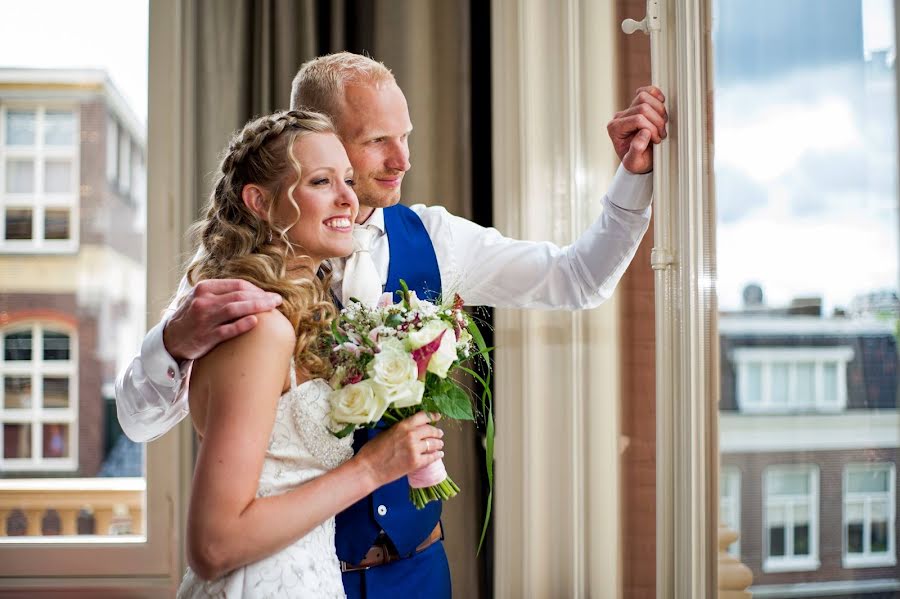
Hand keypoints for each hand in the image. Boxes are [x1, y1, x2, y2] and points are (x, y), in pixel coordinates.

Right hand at [163, 279, 282, 360]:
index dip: (257, 289)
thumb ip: (222, 293)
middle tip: (278, 300)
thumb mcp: (202, 298)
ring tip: (273, 308)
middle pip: (239, 295)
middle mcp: (203, 301)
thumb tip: (254, 292)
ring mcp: (204, 319)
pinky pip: (227, 330)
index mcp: (204, 288)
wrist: (170, 339)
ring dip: (257, 307)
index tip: (269, 295)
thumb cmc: (192, 317)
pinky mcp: (205, 337)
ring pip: (234, 309)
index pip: (238, 285)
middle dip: (262, 297)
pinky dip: (241, 325)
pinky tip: (255, 321)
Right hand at [355, 412, 444, 487]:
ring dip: (438, 444)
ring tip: (440, 444)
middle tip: (439, 434)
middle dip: (437, 432)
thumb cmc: (371, 451)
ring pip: (433, 444)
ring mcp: (415, 449)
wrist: (368, 469)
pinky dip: (437, 455)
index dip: (432, 416)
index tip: (437, 417)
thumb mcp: (385, 433)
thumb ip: (400, 429)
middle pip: (431, 431)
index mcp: (403, 425)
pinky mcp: (416, 463)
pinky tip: (439, 454)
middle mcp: (412, 435)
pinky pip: (431, 457)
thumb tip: (409, 429)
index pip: (423, 417)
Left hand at [607, 85, 667, 173]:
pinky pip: (645, 91)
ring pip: (644, 97)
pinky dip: (655, 94)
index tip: (657, 140)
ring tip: (661, 125)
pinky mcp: (637, 105)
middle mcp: (619, 117)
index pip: (637, 119)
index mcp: (615, 129)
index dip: (652, 129)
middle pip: (643, 107)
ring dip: (659, 111)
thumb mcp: (634, 163)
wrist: (639, 159)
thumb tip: (644, 133)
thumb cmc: (636, 162)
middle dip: (657, 121)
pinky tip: (661, 104)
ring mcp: (628, 110)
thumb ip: (636, 151)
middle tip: (661, 135)